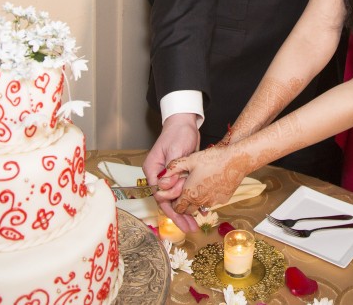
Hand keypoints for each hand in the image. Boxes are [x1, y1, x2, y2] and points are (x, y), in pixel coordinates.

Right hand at [142, 113, 200, 231]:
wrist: (184, 123)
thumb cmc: (177, 133)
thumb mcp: (174, 150)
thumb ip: (171, 169)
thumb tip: (165, 186)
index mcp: (153, 170)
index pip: (159, 194)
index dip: (171, 207)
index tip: (181, 217)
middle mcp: (158, 176)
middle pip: (167, 200)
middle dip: (178, 215)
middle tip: (189, 228)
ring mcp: (168, 177)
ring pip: (175, 199)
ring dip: (185, 211)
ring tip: (195, 225)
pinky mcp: (179, 176)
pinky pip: (183, 192)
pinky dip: (190, 201)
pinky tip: (199, 211)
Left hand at [167, 145, 252, 218]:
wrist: (236, 160)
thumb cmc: (213, 158)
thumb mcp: (190, 159)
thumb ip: (173, 168)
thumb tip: (161, 176)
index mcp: (189, 193)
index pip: (176, 208)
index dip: (173, 204)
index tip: (174, 197)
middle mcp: (200, 201)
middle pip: (187, 211)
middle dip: (184, 205)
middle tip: (184, 194)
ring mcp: (213, 202)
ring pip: (200, 207)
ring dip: (196, 202)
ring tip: (198, 188)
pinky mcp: (223, 200)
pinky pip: (212, 203)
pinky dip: (209, 198)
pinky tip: (210, 186)